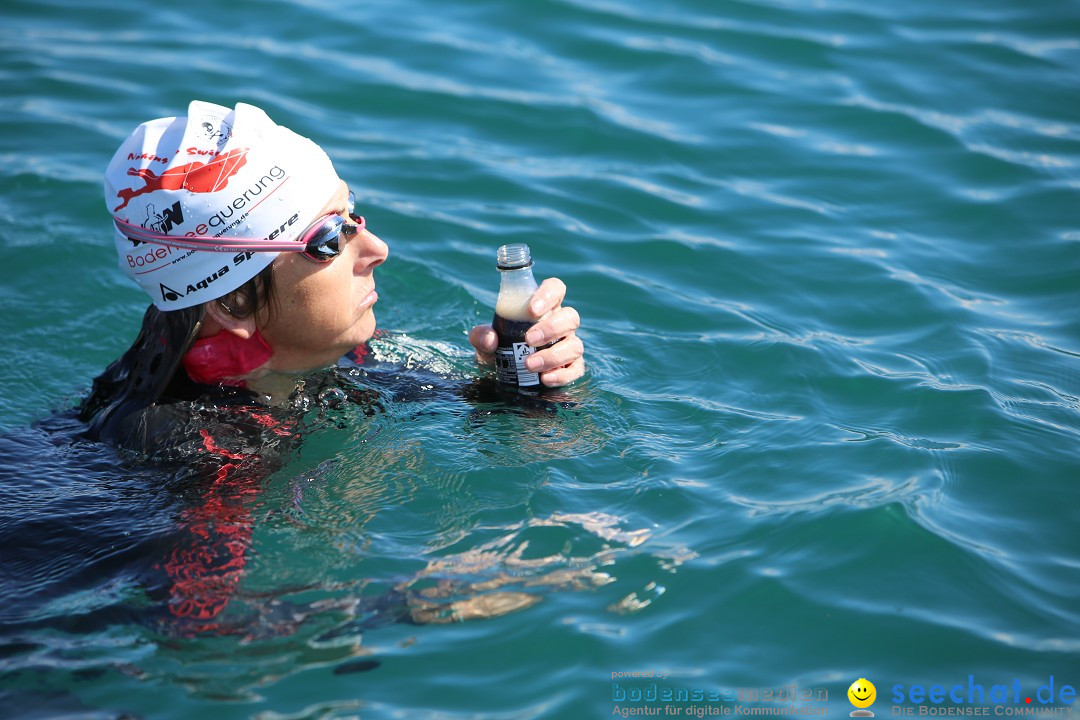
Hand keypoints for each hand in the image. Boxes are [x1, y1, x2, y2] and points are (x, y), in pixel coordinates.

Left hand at [468, 277, 585, 386]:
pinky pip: (576, 370)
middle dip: (551, 328)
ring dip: (553, 355)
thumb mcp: (484, 340)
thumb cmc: (499, 347)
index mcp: (544, 308)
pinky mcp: (572, 367)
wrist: (502, 374)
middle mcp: (560, 325)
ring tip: (530, 365)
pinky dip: (562, 375)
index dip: (548, 295)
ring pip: (574, 345)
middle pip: (570, 318)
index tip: (532, 310)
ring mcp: (569, 346)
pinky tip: (544, 379)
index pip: (555, 289)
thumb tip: (490, 339)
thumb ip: (481, 335)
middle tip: (529, 340)